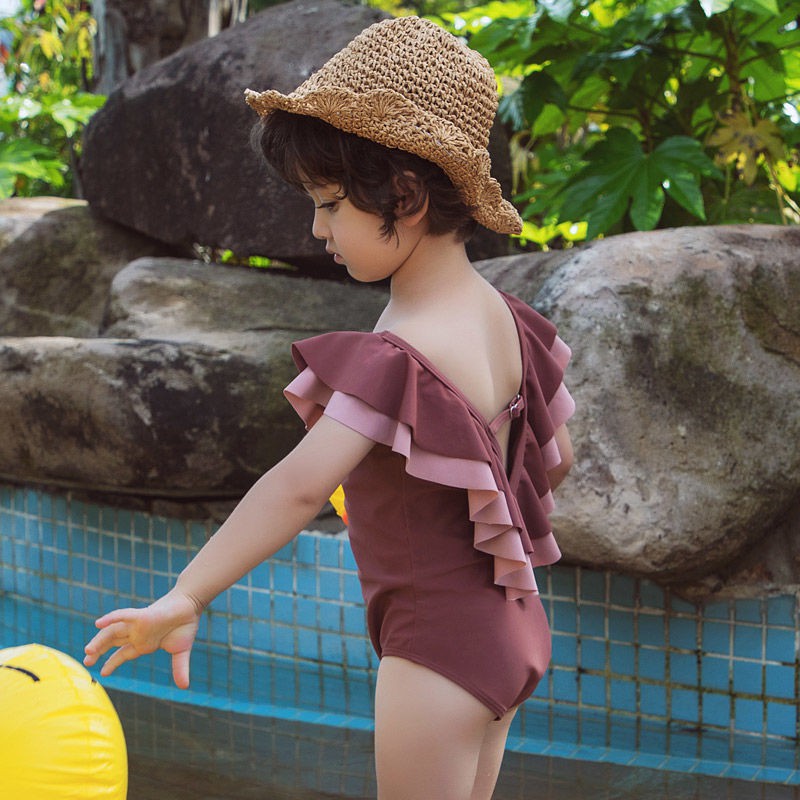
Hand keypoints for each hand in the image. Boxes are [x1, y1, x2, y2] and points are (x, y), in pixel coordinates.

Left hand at [83, 589, 201, 688]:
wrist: (192, 605)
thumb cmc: (185, 624)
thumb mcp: (181, 651)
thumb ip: (180, 668)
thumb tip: (185, 687)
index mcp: (144, 643)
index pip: (123, 654)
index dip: (112, 662)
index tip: (103, 673)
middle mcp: (137, 634)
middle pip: (112, 642)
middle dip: (98, 651)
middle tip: (87, 663)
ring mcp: (138, 625)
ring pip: (113, 632)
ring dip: (99, 640)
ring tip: (88, 651)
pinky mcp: (142, 615)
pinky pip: (123, 616)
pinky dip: (111, 618)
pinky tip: (99, 623)